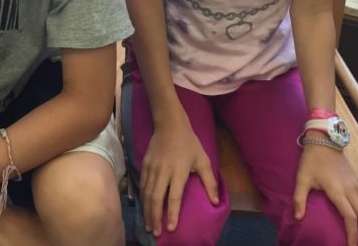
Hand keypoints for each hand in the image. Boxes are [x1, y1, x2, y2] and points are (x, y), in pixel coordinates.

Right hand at [140, 118, 218, 236]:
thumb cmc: (189, 142)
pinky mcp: (144, 164)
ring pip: (147, 193)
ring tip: (148, 225)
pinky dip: (142, 199)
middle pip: (156, 198)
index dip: (172, 213)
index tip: (171, 228)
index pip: (174, 197)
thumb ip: (209, 181)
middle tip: (155, 233)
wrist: (169, 124)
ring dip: (147, 211)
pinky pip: (142, 185)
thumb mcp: (203, 159)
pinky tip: (144, 208)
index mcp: (179, 171)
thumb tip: (215, 202)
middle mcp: (163, 171)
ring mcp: (152, 168)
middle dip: (155, 217)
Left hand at [293, 143, 357, 245]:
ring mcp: (356, 185)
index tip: (351, 245)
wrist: (325, 140)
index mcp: (337, 191)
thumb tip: (298, 218)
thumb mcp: (302, 178)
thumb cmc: (312, 160)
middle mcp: (351, 190)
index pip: (349, 217)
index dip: (351, 233)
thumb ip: (299, 199)